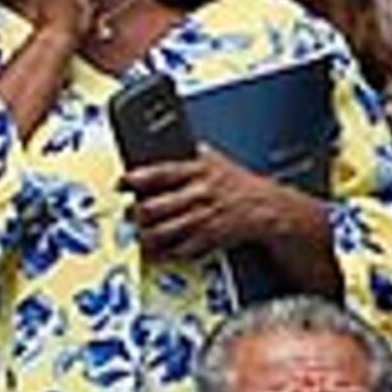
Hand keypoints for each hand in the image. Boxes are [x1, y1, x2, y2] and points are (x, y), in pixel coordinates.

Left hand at [126, 152, 323, 261]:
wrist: (270, 207)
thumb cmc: (239, 183)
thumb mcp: (216, 160)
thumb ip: (189, 154)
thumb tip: (164, 141)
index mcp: (200, 170)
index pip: (161, 172)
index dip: (137, 178)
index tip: (121, 183)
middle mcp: (200, 194)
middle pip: (157, 206)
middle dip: (137, 212)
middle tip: (127, 213)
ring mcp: (205, 217)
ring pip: (165, 230)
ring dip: (147, 235)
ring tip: (138, 235)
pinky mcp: (211, 237)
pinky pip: (182, 248)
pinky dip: (168, 251)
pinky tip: (159, 250)